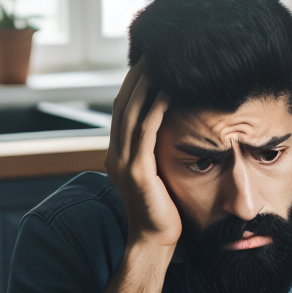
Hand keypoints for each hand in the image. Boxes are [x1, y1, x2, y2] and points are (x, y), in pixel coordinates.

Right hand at [105, 60, 179, 249]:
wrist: (156, 242)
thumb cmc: (165, 212)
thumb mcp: (160, 176)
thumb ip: (158, 154)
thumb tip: (175, 132)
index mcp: (120, 153)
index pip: (125, 108)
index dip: (135, 82)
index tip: (151, 60)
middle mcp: (116, 154)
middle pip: (124, 103)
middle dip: (138, 75)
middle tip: (154, 50)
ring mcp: (123, 163)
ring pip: (132, 113)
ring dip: (146, 85)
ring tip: (161, 61)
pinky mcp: (137, 173)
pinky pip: (145, 133)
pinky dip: (155, 109)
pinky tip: (168, 92)